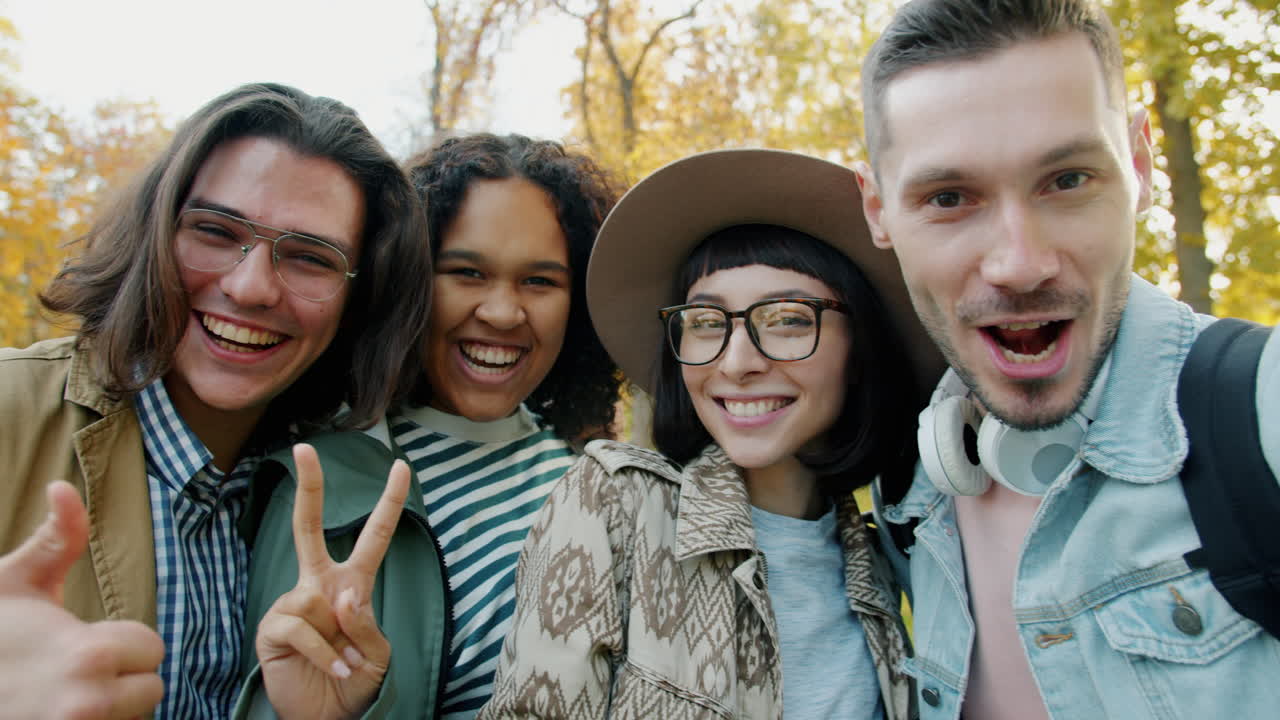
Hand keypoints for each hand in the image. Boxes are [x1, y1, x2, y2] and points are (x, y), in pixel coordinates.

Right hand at [0, 481, 164, 718]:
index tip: (84, 640)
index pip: (153, 649)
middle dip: (121, 678)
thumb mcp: (13, 582)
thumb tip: (63, 485)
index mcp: (88, 655)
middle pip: (150, 690)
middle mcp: (87, 705)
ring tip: (62, 694)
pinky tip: (54, 714)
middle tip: (74, 669)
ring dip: (108, 709)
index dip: (123, 641)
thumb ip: (57, 538)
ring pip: (130, 718)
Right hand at [256, 443, 410, 719]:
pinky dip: (325, 654)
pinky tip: (333, 669)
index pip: (374, 536)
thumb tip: (341, 596)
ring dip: (342, 642)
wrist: (327, 717)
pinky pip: (303, 629)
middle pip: (308, 526)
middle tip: (304, 450)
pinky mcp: (273, 628)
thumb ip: (365, 622)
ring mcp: (293, 603)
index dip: (389, 502)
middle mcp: (319, 585)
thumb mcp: (377, 652)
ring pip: (318, 603)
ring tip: (345, 665)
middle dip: (308, 487)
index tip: (402, 465)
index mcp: (352, 583)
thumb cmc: (356, 680)